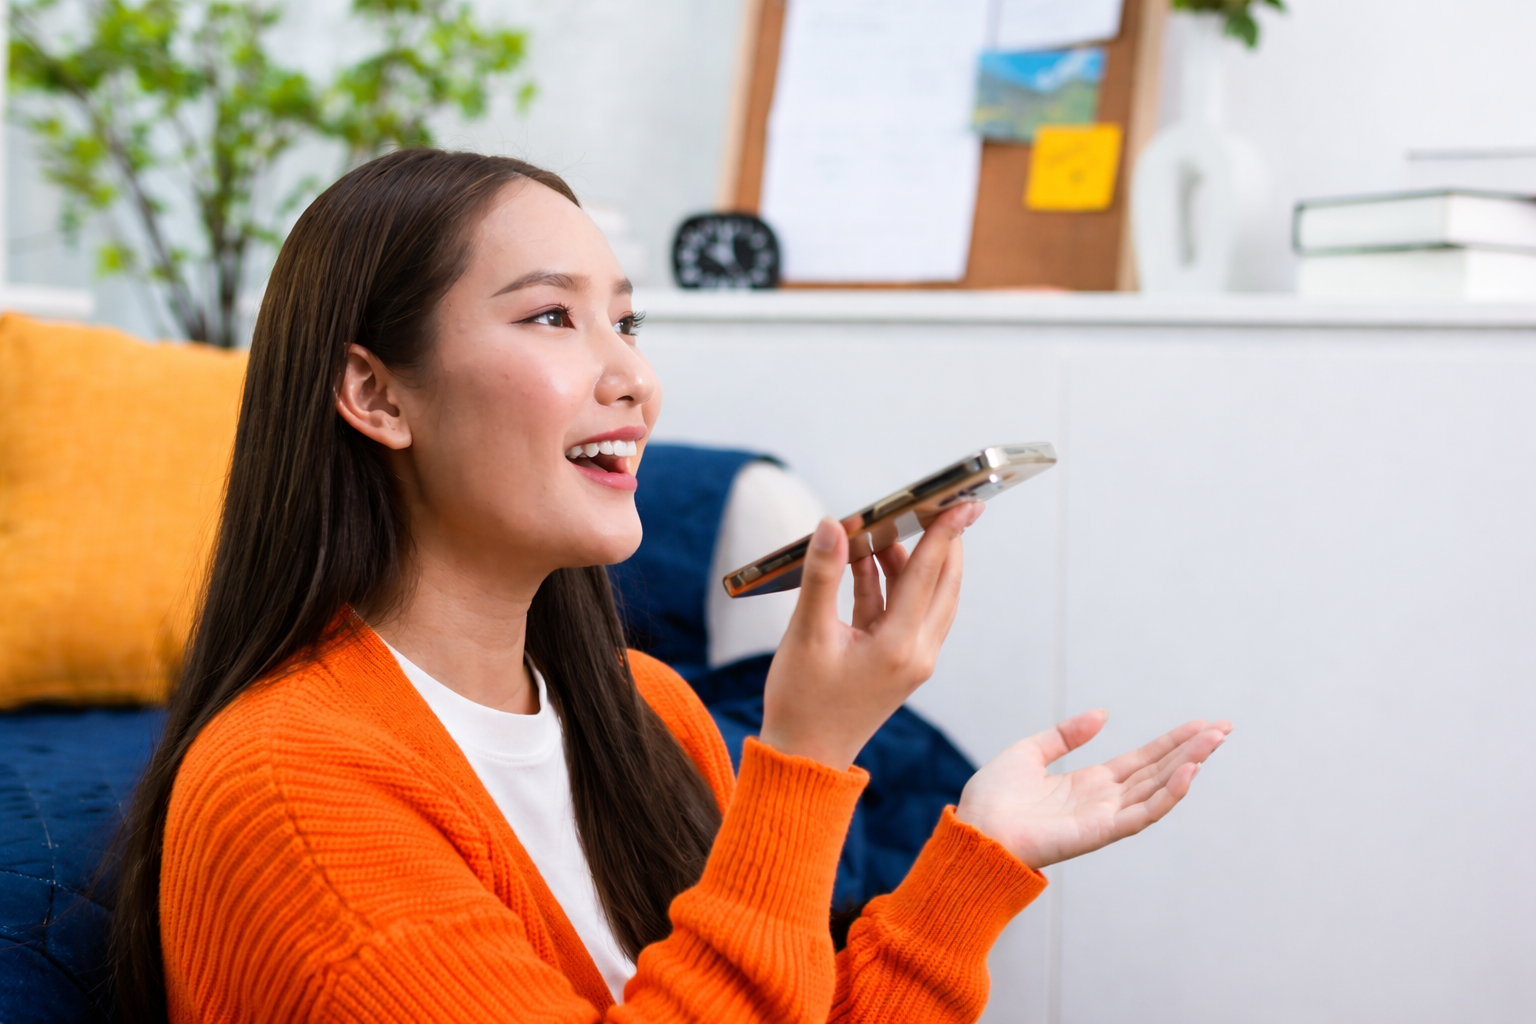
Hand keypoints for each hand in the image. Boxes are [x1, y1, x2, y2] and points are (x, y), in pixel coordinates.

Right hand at [758, 502, 983, 769]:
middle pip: (943, 585)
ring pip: (926, 598)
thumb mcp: (806, 634)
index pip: (928, 575)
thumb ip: (821, 575)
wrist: (805, 757)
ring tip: (884, 529)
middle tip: (942, 505)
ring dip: (910, 563)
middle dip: (943, 544)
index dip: (944, 533)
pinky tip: (865, 561)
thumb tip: (832, 525)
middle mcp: (916, 654)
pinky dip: (891, 585)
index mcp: (899, 647)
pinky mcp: (899, 664)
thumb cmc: (801, 702)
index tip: (963, 502)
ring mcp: (911, 661)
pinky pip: (905, 613)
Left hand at [956, 711, 1231, 868]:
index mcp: (1089, 783)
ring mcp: (1105, 817)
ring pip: (1158, 788)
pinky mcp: (1100, 832)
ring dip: (1188, 765)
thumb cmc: (993, 798)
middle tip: (1224, 727)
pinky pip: (1142, 813)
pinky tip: (1189, 772)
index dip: (1172, 742)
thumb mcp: (1029, 752)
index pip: (1143, 760)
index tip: (1202, 724)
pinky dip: (1168, 794)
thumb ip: (1066, 735)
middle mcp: (1104, 801)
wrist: (975, 831)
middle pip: (1158, 771)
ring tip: (1214, 741)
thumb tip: (1103, 714)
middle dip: (1192, 750)